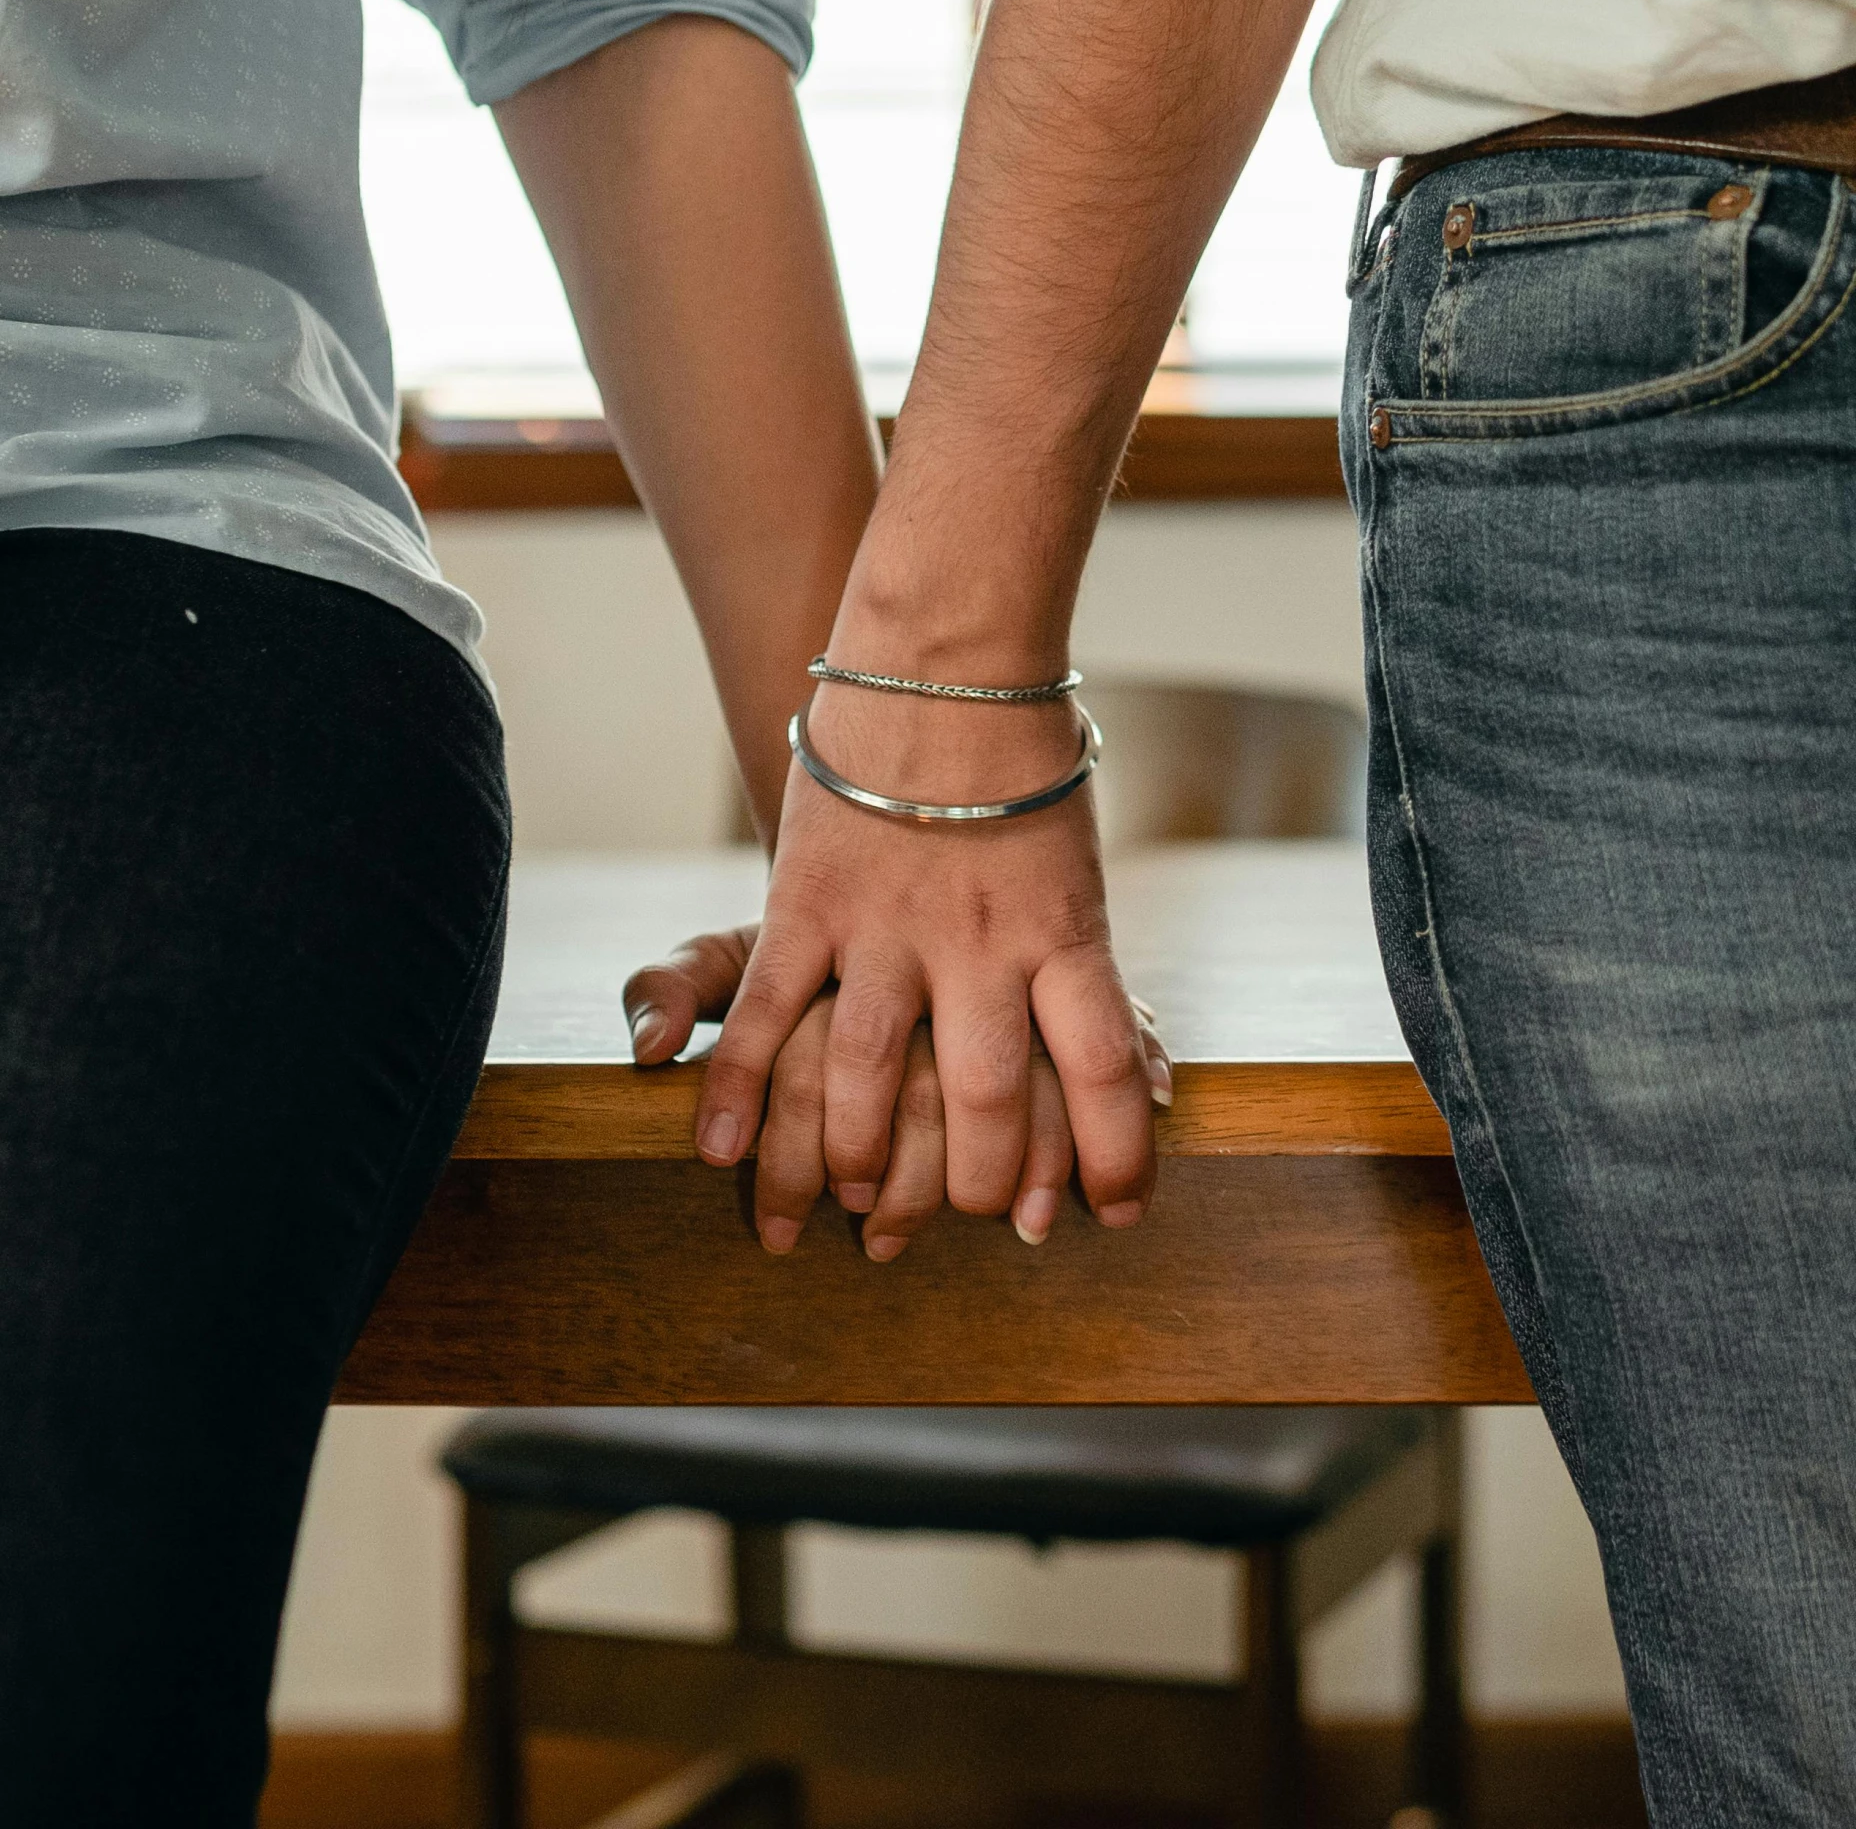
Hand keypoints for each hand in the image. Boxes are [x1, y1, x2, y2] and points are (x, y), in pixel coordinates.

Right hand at [676, 671, 1172, 1234]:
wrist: (944, 661)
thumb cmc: (1026, 776)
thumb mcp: (1081, 877)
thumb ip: (1094, 982)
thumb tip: (1161, 1081)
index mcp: (1067, 928)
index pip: (1108, 1067)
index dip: (1116, 1157)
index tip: (1116, 1217)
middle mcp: (983, 936)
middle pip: (987, 1094)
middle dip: (977, 1182)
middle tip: (969, 1217)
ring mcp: (889, 921)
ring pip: (867, 1070)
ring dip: (856, 1157)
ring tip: (854, 1202)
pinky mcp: (809, 901)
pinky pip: (763, 1008)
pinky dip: (736, 1088)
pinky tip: (718, 1153)